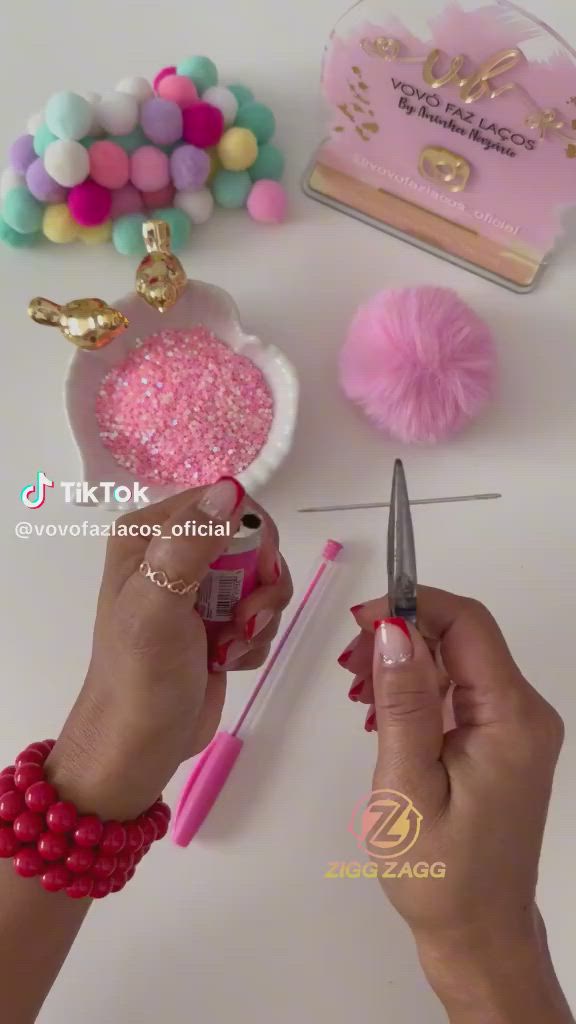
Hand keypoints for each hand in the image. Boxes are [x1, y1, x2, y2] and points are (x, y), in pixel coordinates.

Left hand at [47, 479, 292, 821]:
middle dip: (260, 586)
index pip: (221, 503)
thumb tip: (230, 490)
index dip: (251, 536)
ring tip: (230, 649)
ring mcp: (196, 592)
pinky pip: (259, 615)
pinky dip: (253, 640)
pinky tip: (228, 662)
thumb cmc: (141, 675)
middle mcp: (172, 555)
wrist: (139, 746)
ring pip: (262, 581)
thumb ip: (190, 545)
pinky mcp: (216, 624)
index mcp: (148, 536)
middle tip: (243, 621)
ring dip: (258, 619)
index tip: (256, 575)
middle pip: (250, 542)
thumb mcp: (158, 606)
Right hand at [340, 589, 571, 1022]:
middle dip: (402, 637)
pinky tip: (380, 714)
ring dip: (404, 664)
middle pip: (462, 639)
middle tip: (348, 669)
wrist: (479, 935)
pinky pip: (458, 694)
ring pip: (457, 663)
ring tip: (356, 694)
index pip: (468, 623)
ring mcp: (516, 729)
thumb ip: (404, 702)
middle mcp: (525, 713)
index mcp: (511, 718)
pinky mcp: (502, 744)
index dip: (414, 605)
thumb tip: (395, 627)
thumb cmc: (438, 871)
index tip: (360, 622)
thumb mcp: (408, 785)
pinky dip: (417, 692)